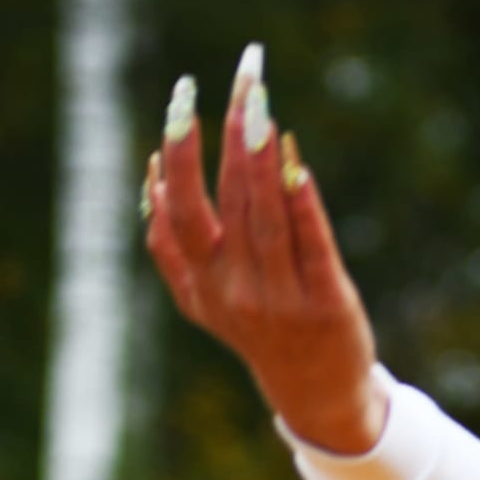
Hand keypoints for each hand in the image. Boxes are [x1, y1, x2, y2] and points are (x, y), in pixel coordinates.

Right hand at [145, 47, 388, 456]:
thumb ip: (172, 249)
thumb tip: (152, 175)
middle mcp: (236, 294)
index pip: (180, 215)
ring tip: (258, 110)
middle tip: (235, 86)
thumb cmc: (259, 331)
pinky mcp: (328, 303)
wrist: (316, 394)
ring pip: (265, 221)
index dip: (176, 161)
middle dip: (225, 140)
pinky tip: (295, 164)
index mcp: (202, 288)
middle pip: (225, 206)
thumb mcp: (202, 301)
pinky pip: (313, 244)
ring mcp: (282, 301)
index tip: (178, 107)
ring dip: (260, 163)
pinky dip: (303, 204)